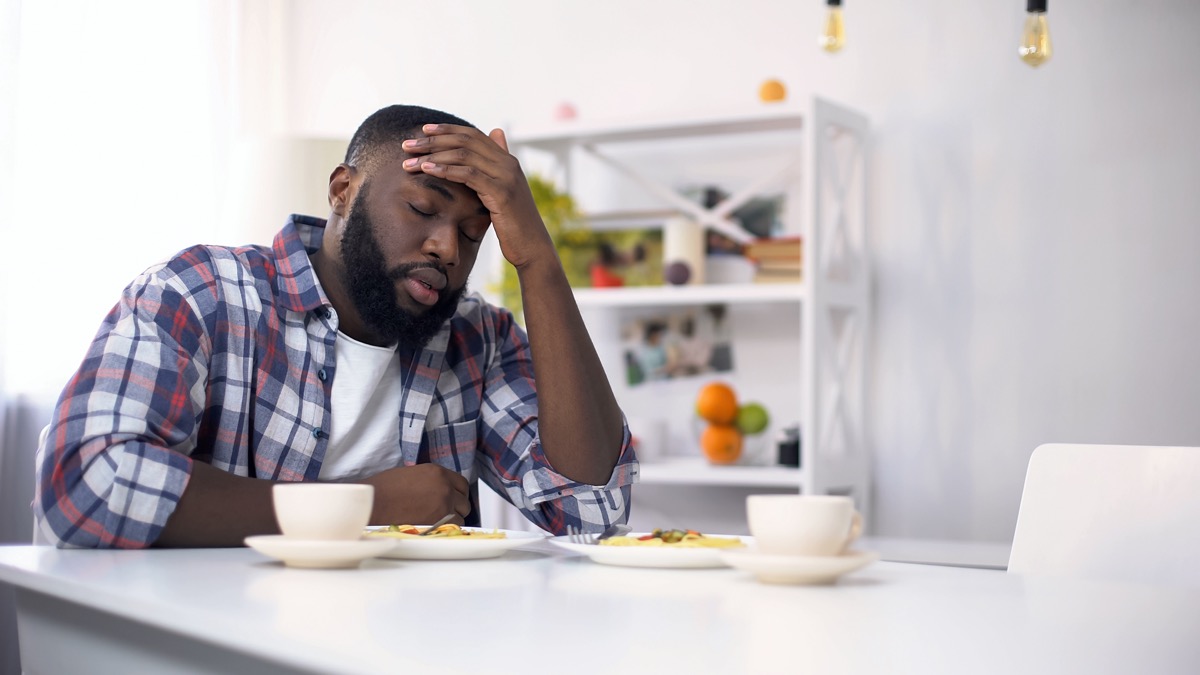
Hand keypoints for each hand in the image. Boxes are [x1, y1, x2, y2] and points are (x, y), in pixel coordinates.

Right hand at [359, 464, 470, 525]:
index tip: (453, 499)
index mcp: (437, 472)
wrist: (372, 503)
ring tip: (435, 522)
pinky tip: (432, 529)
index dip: (458, 493)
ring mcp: (443, 504)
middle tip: (443, 513)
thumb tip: (437, 490)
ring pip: (461, 517)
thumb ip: (429, 481)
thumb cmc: (382, 489)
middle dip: (456, 508)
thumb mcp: (410, 474)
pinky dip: (445, 530)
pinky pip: (452, 528)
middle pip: (464, 501)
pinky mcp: (438, 521)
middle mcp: (444, 487)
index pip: (462, 484)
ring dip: (452, 520)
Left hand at [401, 124, 554, 268]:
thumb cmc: (514, 224)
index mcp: (507, 160)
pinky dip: (445, 170)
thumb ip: (495, 168)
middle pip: (465, 141)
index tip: (423, 130)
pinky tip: (427, 170)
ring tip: (409, 161)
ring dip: (433, 155)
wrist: (532, 247)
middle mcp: (508, 163)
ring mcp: (506, 176)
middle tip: (407, 145)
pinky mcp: (502, 192)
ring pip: (464, 155)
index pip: (473, 135)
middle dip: (433, 141)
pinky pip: (468, 175)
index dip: (447, 130)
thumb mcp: (502, 193)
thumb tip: (496, 134)